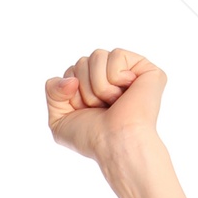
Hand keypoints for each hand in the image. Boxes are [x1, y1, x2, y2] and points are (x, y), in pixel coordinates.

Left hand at [45, 50, 165, 167]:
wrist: (115, 143)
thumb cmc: (92, 138)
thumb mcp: (59, 120)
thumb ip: (52, 91)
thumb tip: (70, 78)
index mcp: (94, 88)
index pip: (71, 72)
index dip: (71, 93)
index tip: (85, 112)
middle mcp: (111, 78)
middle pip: (82, 62)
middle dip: (85, 88)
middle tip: (101, 108)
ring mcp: (129, 71)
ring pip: (97, 56)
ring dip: (99, 85)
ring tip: (113, 102)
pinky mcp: (144, 68)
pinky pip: (116, 55)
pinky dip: (115, 77)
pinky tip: (126, 92)